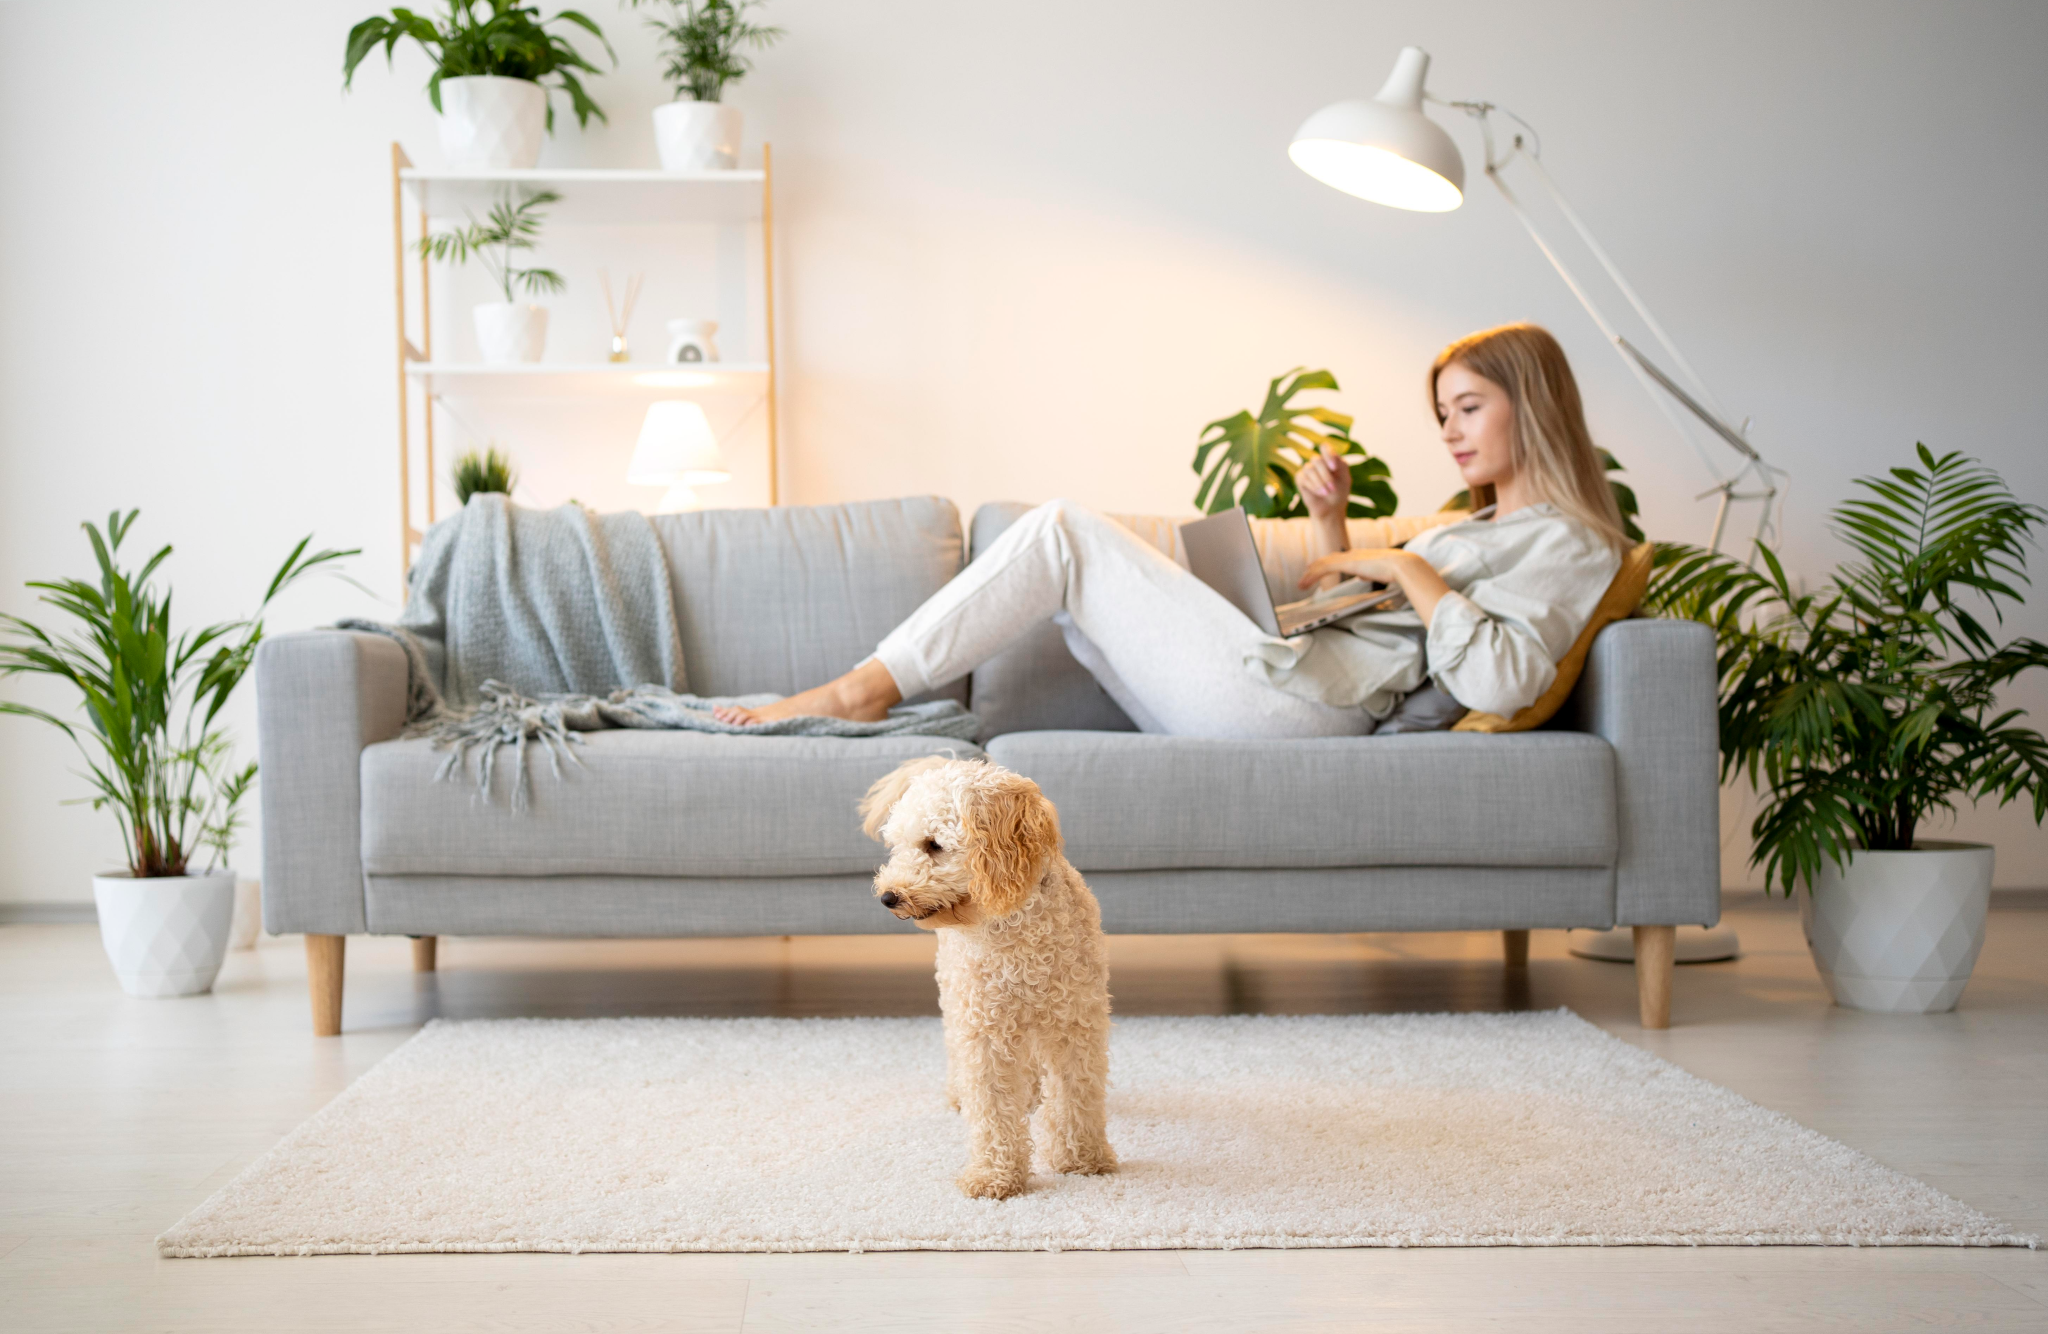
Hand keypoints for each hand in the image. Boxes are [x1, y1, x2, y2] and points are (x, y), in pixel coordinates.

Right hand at [1297, 444, 1350, 521]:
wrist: (1331, 509)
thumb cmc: (1339, 492)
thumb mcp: (1345, 477)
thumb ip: (1340, 464)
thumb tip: (1327, 457)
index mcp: (1330, 459)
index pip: (1324, 447)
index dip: (1328, 455)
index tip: (1334, 468)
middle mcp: (1318, 462)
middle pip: (1317, 460)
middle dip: (1325, 475)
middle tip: (1332, 488)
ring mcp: (1308, 470)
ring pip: (1309, 469)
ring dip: (1319, 482)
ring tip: (1326, 493)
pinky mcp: (1300, 478)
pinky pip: (1303, 478)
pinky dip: (1312, 486)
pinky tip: (1319, 493)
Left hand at [1299, 547, 1452, 627]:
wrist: (1405, 567)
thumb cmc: (1402, 574)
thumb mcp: (1388, 576)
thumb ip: (1380, 577)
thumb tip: (1378, 579)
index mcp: (1365, 558)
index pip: (1343, 560)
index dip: (1332, 564)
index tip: (1324, 570)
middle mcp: (1356, 555)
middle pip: (1330, 559)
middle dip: (1317, 567)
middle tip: (1306, 576)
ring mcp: (1351, 558)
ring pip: (1324, 564)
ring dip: (1311, 574)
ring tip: (1301, 583)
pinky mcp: (1348, 564)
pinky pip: (1325, 568)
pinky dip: (1313, 575)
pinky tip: (1305, 581)